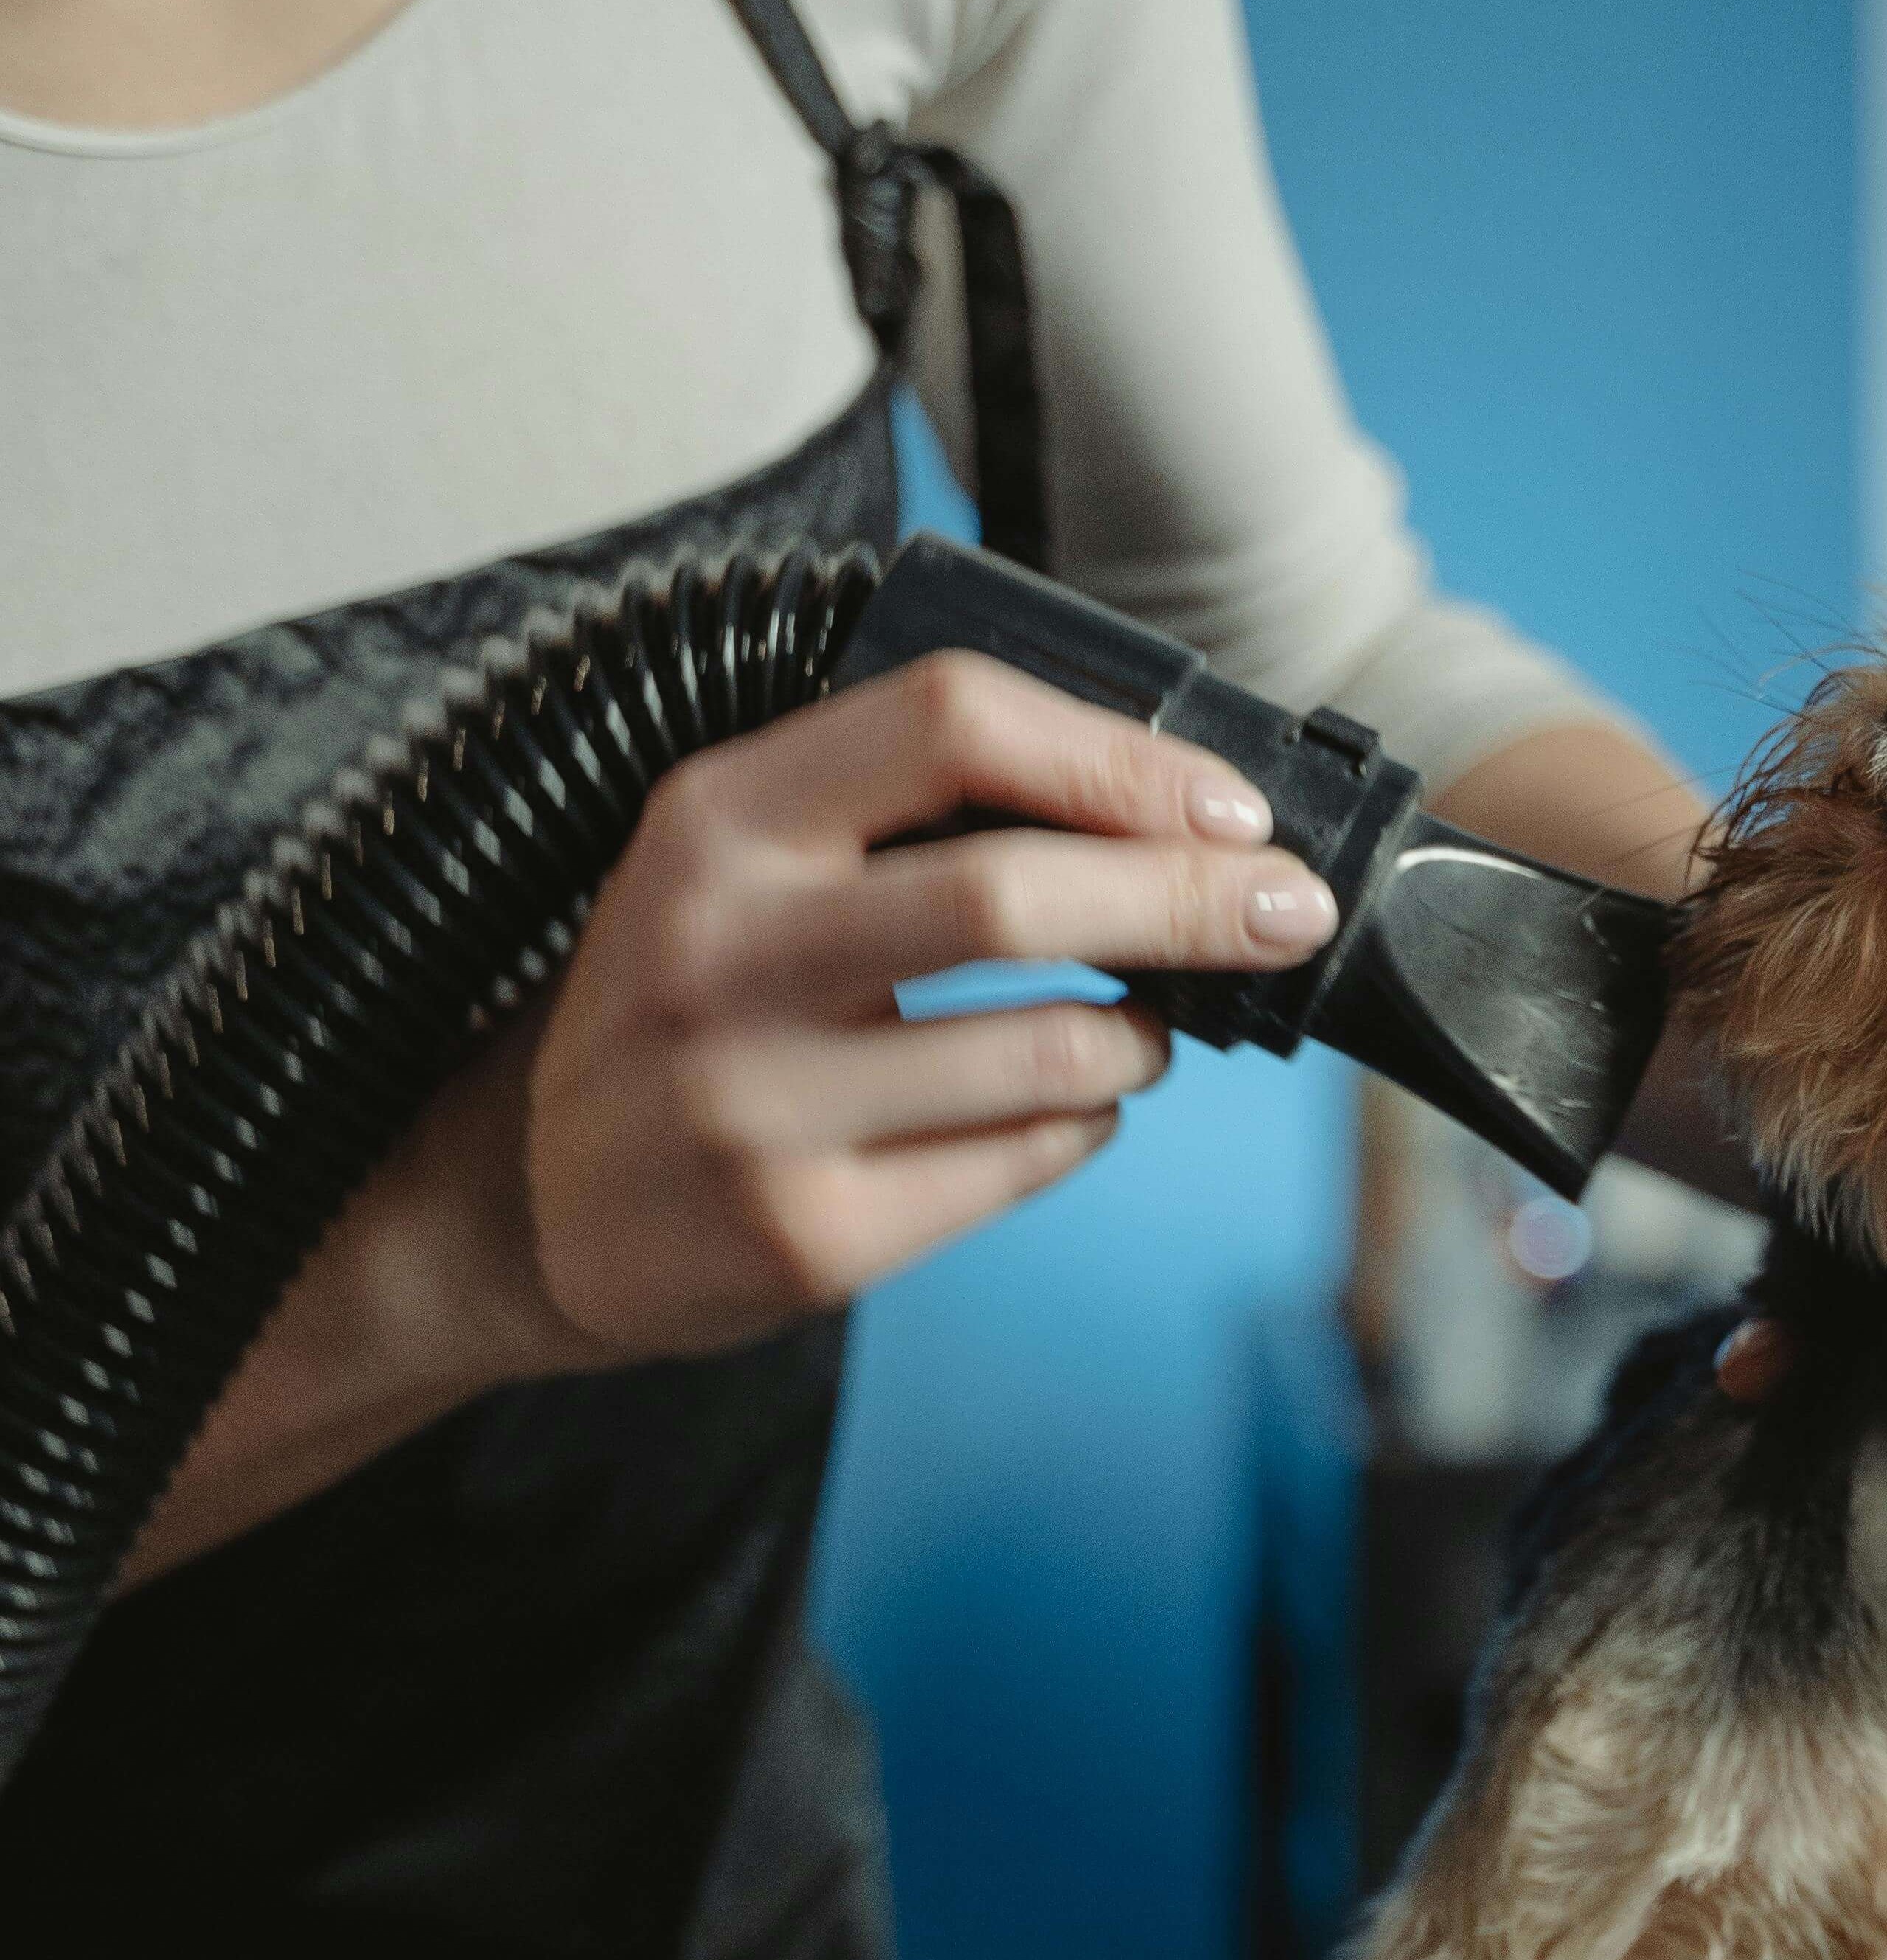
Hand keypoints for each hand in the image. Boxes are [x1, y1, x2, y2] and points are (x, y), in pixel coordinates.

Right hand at [504, 650, 1334, 1368]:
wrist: (525, 1206)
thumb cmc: (678, 1008)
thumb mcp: (732, 865)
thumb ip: (892, 813)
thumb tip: (1150, 798)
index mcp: (714, 823)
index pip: (948, 721)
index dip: (1116, 756)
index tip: (1224, 804)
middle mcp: (723, 956)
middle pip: (1016, 894)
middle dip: (1193, 897)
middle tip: (1288, 911)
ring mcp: (761, 1109)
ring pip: (1050, 1051)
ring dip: (1143, 1031)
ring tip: (1148, 1021)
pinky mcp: (810, 1237)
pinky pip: (1022, 1164)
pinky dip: (1084, 1126)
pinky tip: (1071, 1107)